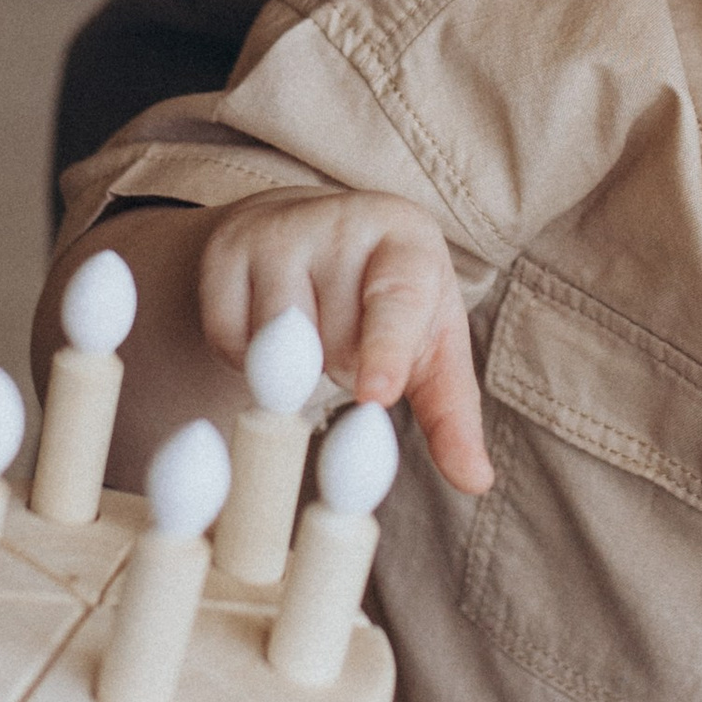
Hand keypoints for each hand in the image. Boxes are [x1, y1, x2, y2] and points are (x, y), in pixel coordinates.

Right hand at [197, 193, 492, 496]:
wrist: (318, 235)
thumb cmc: (391, 301)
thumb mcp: (432, 346)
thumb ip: (452, 414)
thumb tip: (476, 481)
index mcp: (408, 240)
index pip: (398, 300)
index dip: (387, 350)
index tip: (376, 396)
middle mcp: (341, 221)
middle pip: (332, 341)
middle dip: (341, 368)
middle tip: (351, 342)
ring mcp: (276, 230)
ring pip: (275, 344)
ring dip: (294, 369)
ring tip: (316, 332)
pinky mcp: (225, 250)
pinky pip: (229, 340)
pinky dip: (247, 358)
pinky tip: (272, 332)